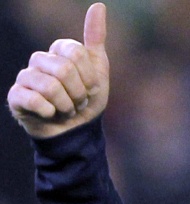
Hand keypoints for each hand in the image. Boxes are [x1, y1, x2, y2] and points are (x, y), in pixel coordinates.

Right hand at [7, 3, 108, 138]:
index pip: (75, 53)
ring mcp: (26, 77)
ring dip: (66, 106)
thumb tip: (99, 6)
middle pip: (63, 69)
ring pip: (50, 87)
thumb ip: (96, 40)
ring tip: (66, 110)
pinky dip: (50, 112)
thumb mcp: (98, 71)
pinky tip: (50, 114)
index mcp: (59, 51)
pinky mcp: (16, 97)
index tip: (90, 88)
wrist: (76, 132)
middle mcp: (39, 60)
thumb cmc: (86, 101)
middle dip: (78, 94)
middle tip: (77, 102)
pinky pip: (35, 100)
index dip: (88, 77)